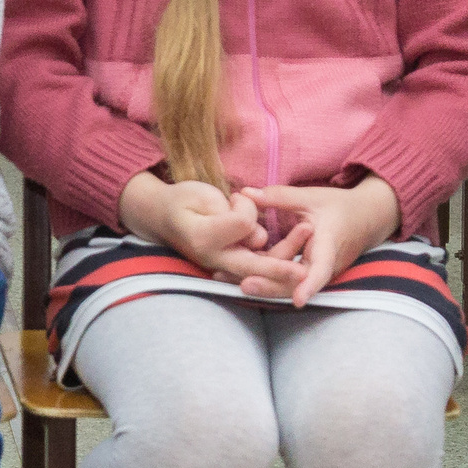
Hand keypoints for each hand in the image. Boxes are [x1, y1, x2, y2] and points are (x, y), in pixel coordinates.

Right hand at [117, 172, 305, 288]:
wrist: (161, 217)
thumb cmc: (180, 201)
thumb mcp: (200, 195)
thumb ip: (229, 214)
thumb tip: (257, 235)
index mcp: (203, 237)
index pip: (241, 224)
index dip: (247, 207)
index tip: (239, 195)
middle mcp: (212, 258)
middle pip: (251, 265)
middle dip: (279, 269)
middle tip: (304, 272)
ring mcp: (220, 266)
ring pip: (256, 272)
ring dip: (282, 266)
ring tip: (306, 261)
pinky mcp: (229, 266)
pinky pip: (255, 271)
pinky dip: (274, 268)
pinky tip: (294, 263)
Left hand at [234, 176, 401, 305]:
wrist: (365, 219)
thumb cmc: (338, 206)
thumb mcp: (311, 197)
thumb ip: (278, 196)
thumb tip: (244, 192)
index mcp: (329, 244)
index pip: (321, 268)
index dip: (309, 285)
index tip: (298, 300)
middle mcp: (325, 265)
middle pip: (297, 283)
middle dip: (271, 287)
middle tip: (244, 285)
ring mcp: (316, 274)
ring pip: (288, 285)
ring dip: (262, 285)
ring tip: (230, 282)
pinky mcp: (306, 275)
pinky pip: (286, 280)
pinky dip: (265, 278)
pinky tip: (236, 276)